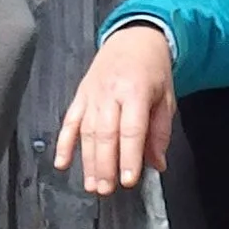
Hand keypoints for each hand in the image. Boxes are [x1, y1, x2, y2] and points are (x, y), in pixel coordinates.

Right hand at [55, 22, 174, 194]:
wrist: (133, 38)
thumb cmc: (152, 70)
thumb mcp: (166, 97)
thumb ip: (160, 132)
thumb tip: (157, 164)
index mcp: (135, 91)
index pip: (131, 129)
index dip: (129, 156)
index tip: (129, 179)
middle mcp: (110, 93)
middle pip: (105, 133)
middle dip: (105, 164)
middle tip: (106, 189)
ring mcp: (92, 94)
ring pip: (86, 131)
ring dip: (87, 161)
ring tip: (91, 185)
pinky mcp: (80, 96)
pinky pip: (69, 122)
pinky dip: (63, 143)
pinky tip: (61, 163)